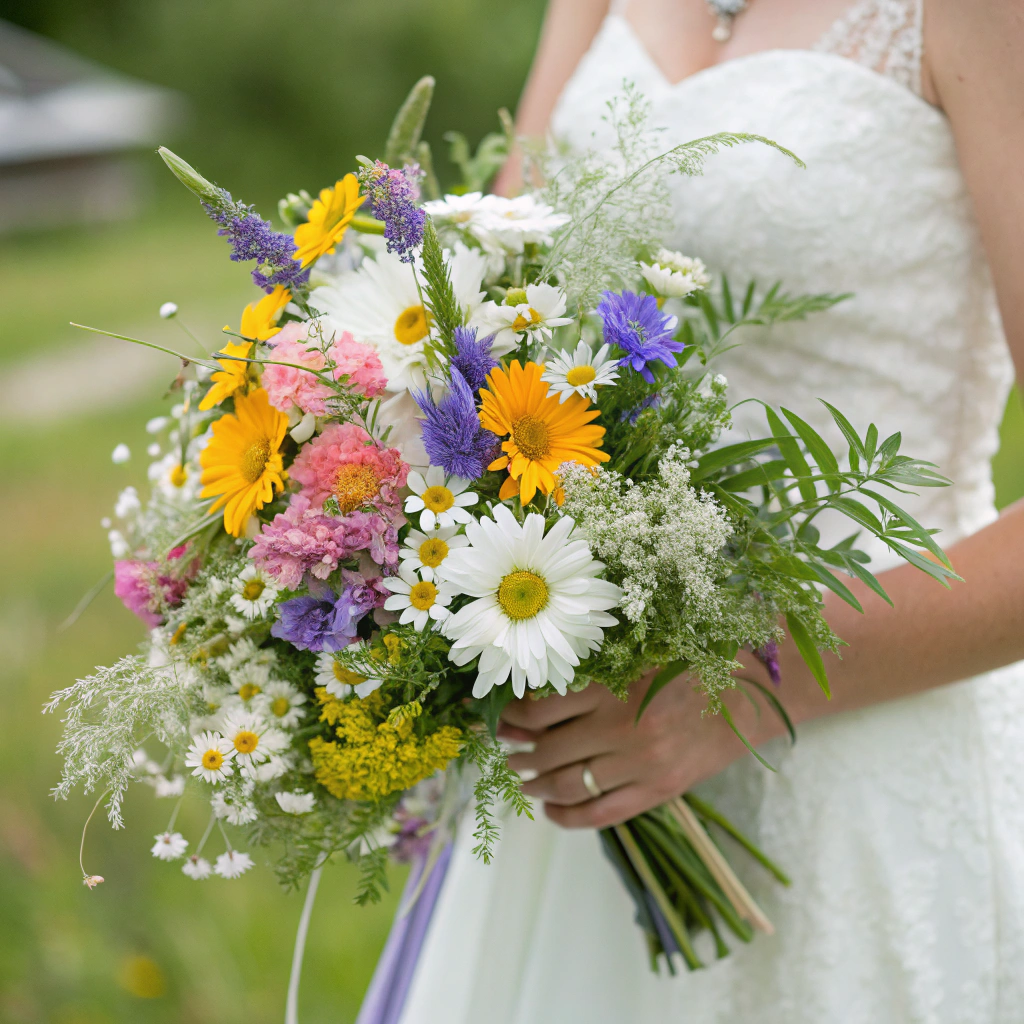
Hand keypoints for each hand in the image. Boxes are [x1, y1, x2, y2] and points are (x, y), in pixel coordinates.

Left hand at [499, 659, 779, 829]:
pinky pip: (599, 814)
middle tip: (504, 749)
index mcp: (615, 682)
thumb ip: (591, 670)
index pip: (541, 708)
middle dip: (517, 752)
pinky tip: (551, 810)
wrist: (754, 692)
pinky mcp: (659, 790)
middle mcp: (623, 726)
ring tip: (523, 777)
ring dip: (535, 784)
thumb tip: (531, 694)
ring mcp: (641, 763)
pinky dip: (566, 817)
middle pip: (547, 749)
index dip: (511, 715)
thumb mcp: (637, 651)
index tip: (498, 714)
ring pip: (568, 784)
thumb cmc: (692, 660)